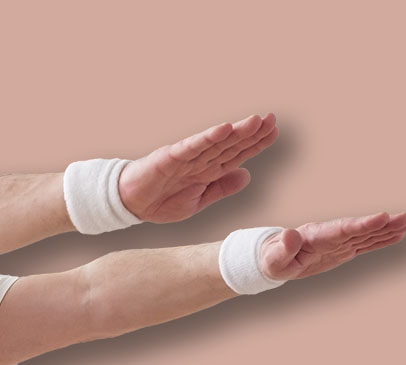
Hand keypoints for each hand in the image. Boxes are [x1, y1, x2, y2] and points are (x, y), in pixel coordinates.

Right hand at [118, 114, 277, 223]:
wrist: (131, 204)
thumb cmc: (161, 201)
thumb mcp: (198, 201)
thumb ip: (221, 188)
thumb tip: (247, 175)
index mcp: (207, 171)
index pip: (236, 154)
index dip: (256, 144)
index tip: (274, 132)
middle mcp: (200, 160)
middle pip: (230, 144)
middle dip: (252, 133)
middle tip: (272, 119)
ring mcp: (186, 157)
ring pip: (216, 142)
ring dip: (236, 132)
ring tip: (255, 121)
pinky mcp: (170, 157)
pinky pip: (192, 146)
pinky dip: (208, 138)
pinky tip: (223, 129)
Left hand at [260, 212, 405, 280]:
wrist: (273, 258)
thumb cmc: (271, 260)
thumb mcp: (273, 260)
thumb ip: (282, 249)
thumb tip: (289, 234)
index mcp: (316, 237)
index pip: (342, 229)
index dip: (362, 224)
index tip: (381, 217)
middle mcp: (330, 236)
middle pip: (359, 229)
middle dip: (381, 224)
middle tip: (405, 217)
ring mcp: (338, 242)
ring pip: (365, 235)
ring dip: (386, 230)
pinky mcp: (342, 250)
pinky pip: (364, 244)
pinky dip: (380, 240)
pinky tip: (397, 235)